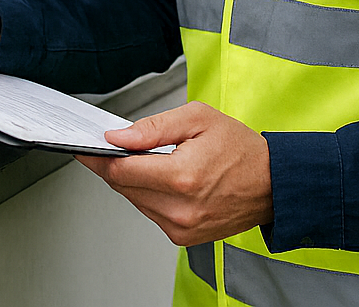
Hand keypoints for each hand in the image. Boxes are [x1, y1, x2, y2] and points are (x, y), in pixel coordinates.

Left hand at [76, 101, 271, 246]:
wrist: (274, 184)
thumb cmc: (241, 149)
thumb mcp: (198, 119)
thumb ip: (153, 127)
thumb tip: (117, 137)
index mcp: (181, 177)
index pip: (121, 170)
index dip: (98, 157)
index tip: (85, 148)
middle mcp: (179, 209)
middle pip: (123, 186)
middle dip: (115, 165)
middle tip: (119, 146)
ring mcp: (181, 228)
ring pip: (134, 200)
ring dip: (134, 180)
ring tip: (155, 160)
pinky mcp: (183, 238)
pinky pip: (150, 212)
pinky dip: (149, 194)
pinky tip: (166, 179)